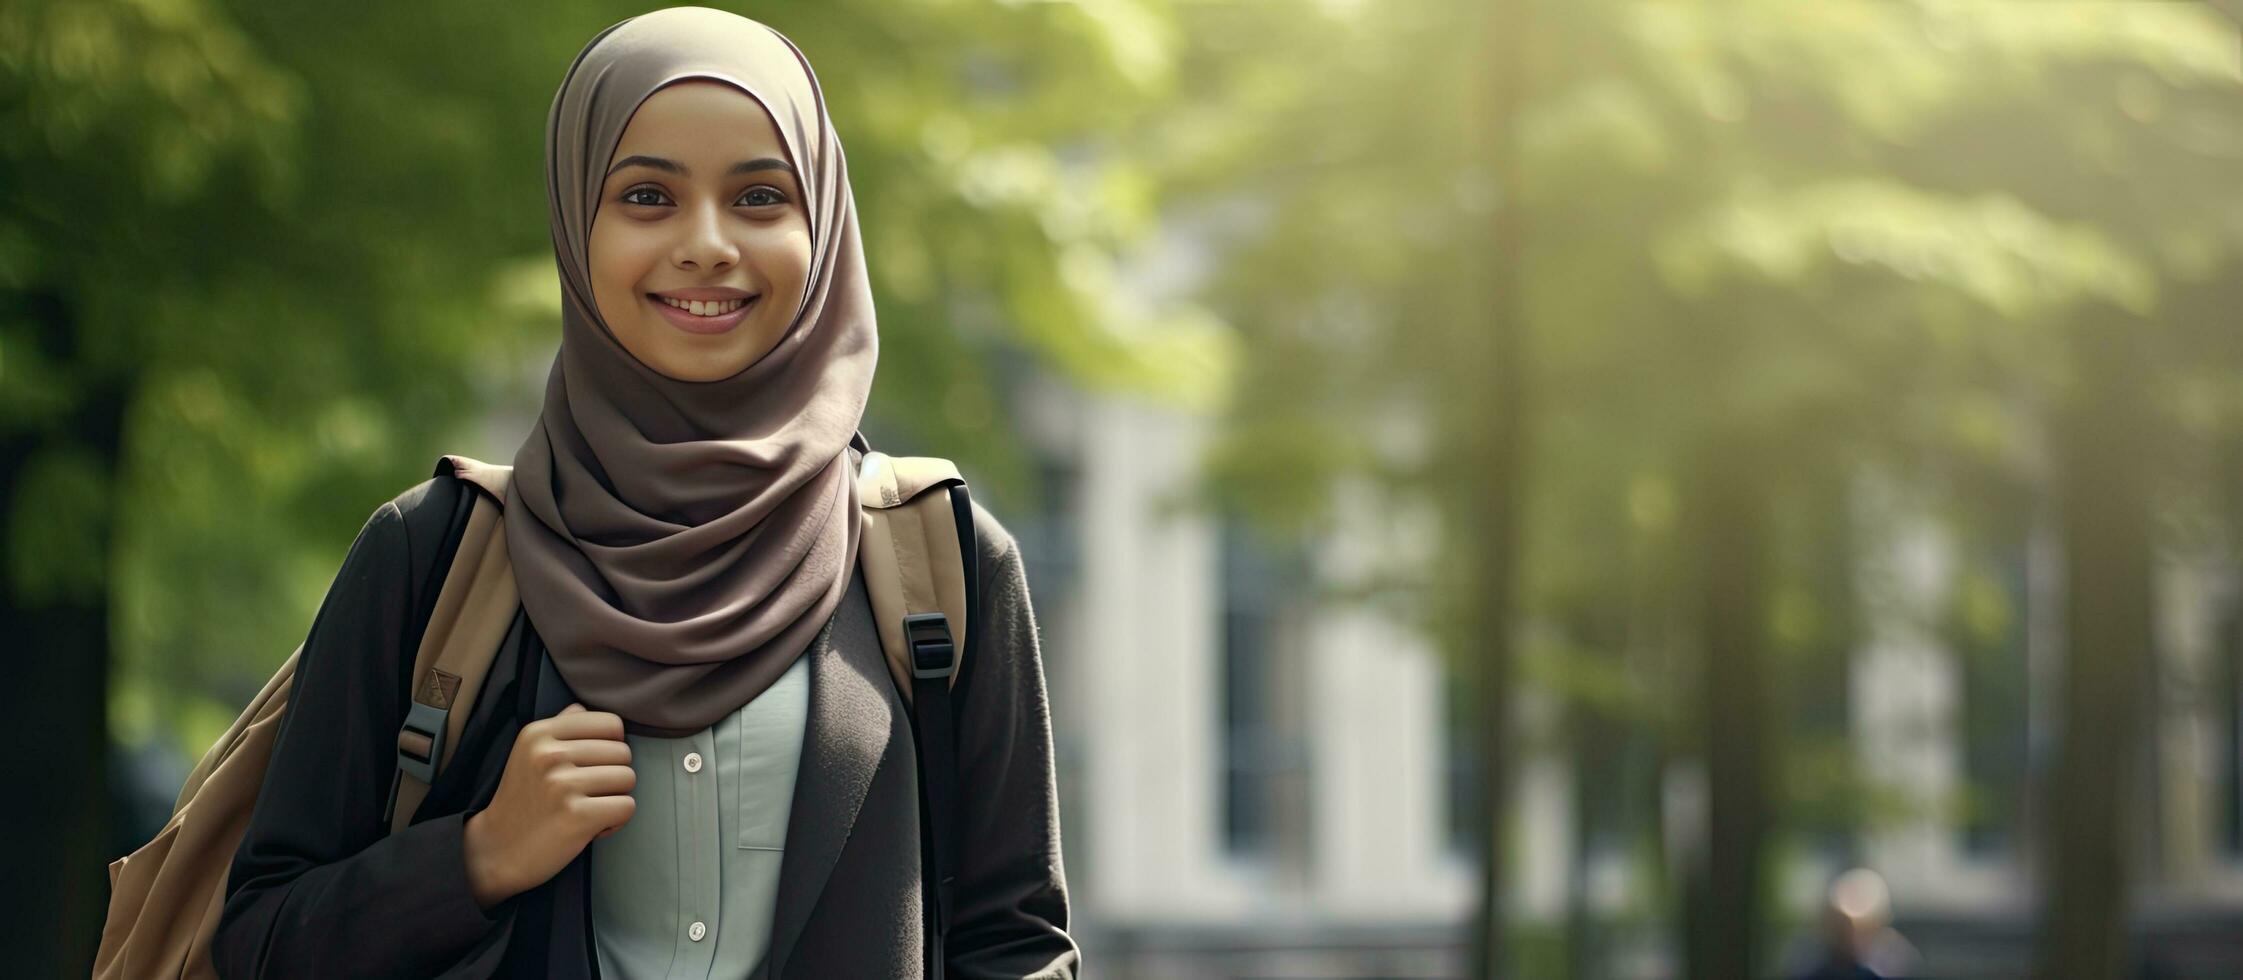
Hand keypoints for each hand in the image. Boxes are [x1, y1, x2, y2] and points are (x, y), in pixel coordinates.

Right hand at [460, 702, 634, 908]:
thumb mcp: (528, 753)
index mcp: (540, 733)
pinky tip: (591, 827)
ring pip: (628, 779)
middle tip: (585, 795)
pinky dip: (615, 821)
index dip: (611, 747)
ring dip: (614, 799)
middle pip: (623, 753)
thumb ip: (559, 727)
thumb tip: (583, 708)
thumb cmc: (523, 801)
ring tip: (587, 809)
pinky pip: (626, 807)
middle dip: (612, 776)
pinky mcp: (577, 815)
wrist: (496, 849)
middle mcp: (550, 754)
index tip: (590, 767)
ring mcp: (563, 785)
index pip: (611, 724)